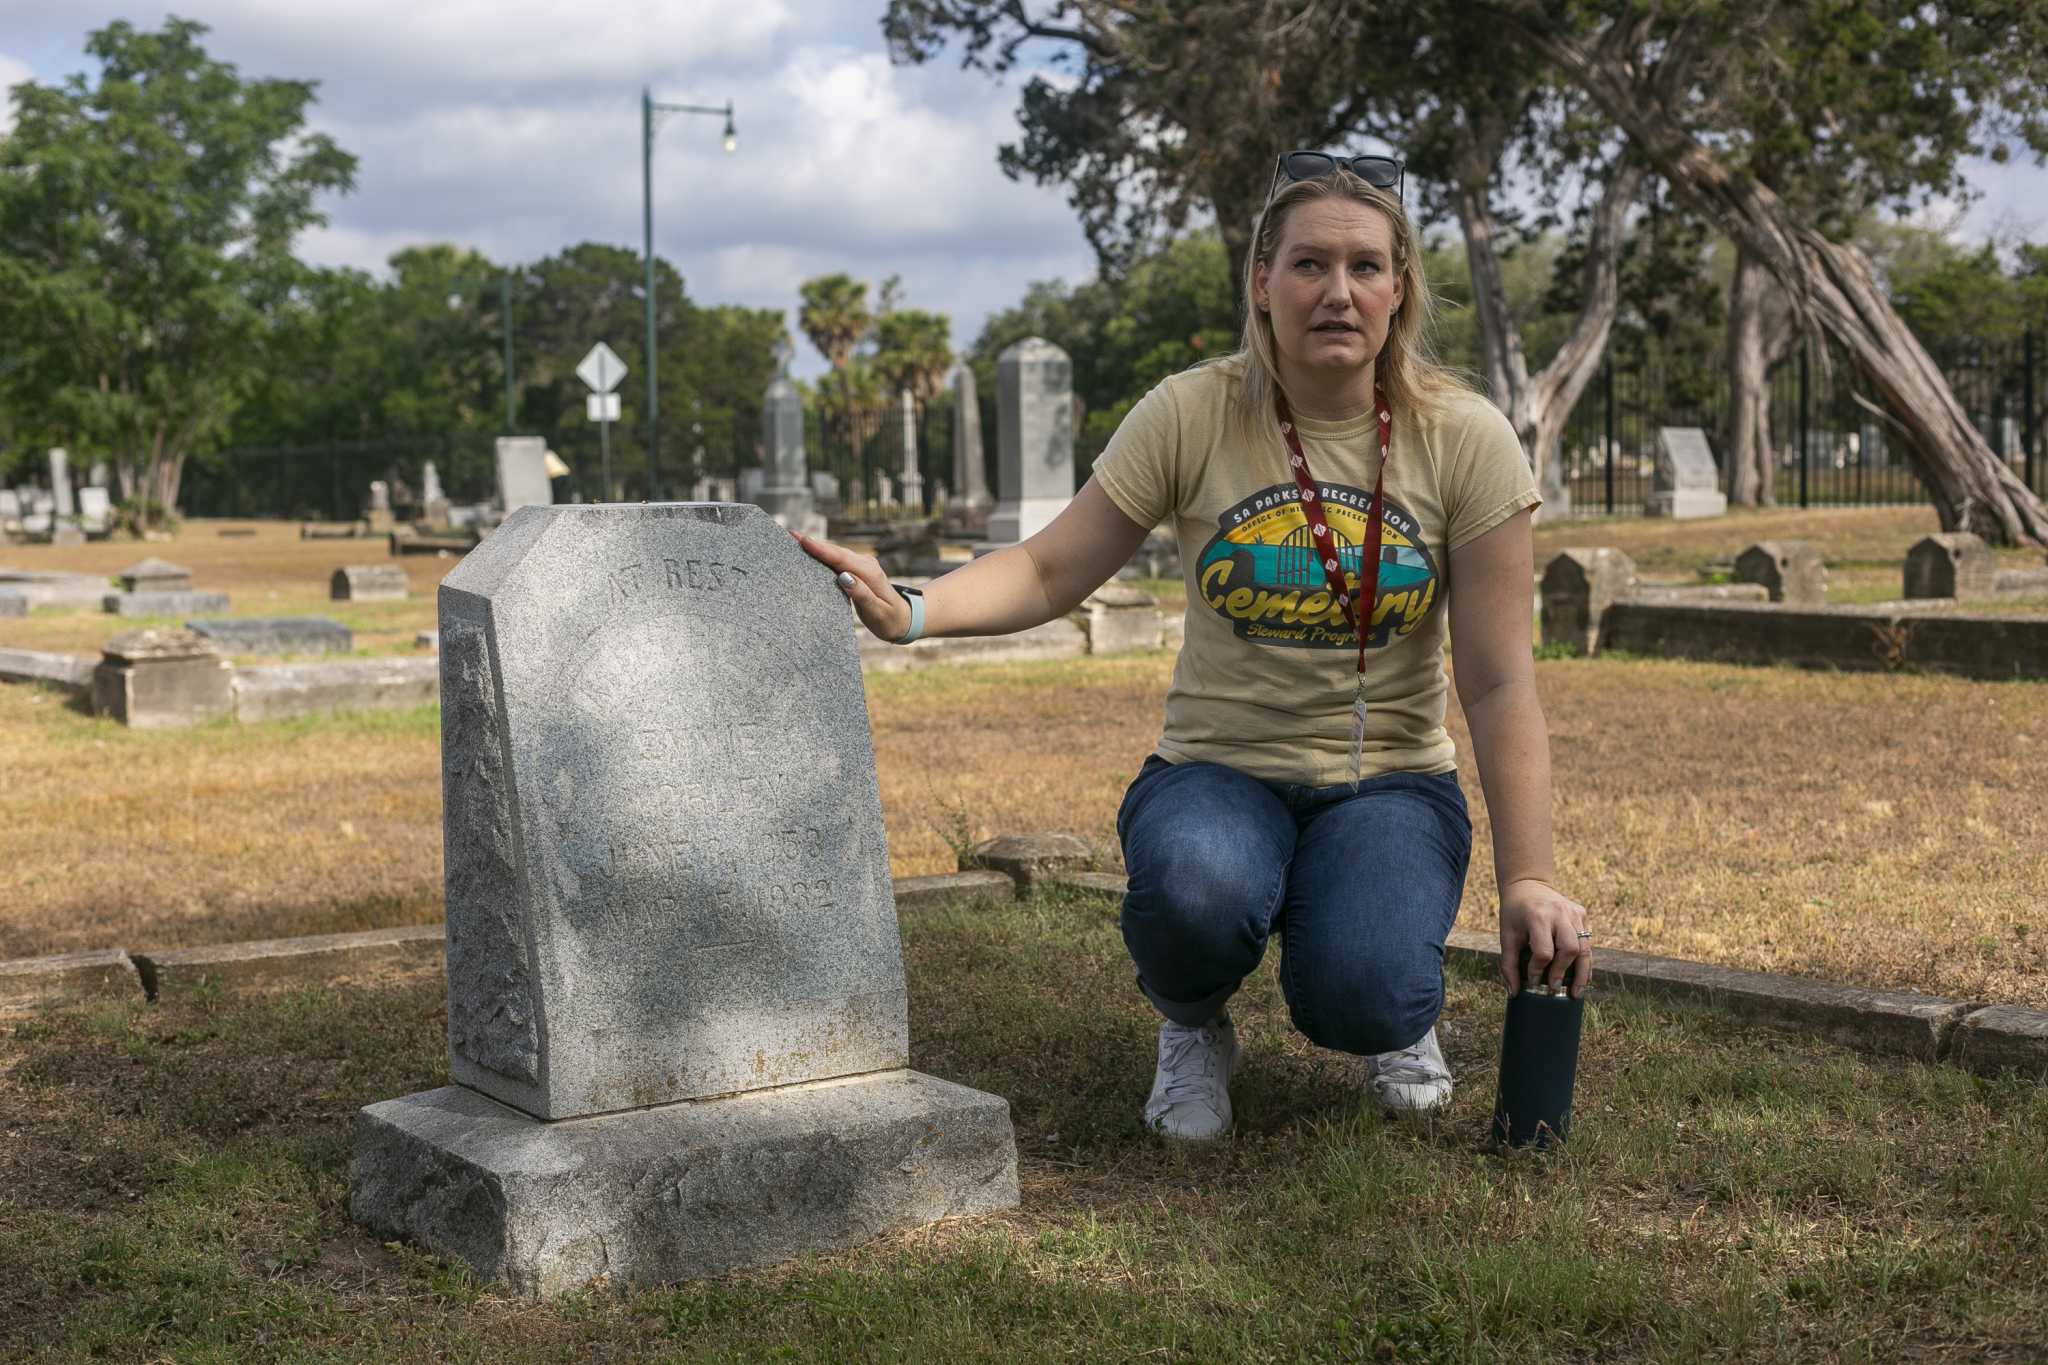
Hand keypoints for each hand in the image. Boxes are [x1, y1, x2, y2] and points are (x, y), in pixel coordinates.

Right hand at [791, 530, 912, 641]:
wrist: (904, 618)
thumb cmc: (889, 619)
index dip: (821, 549)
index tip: (803, 540)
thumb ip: (861, 594)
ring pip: (835, 553)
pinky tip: (808, 550)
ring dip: (815, 546)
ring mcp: (861, 564)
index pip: (841, 559)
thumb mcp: (877, 611)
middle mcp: (865, 564)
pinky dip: (822, 554)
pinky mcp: (856, 568)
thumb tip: (844, 577)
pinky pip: (837, 559)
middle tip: (790, 535)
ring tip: (793, 539)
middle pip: (835, 551)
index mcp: (869, 573)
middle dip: (812, 543)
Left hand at [1497, 878, 1592, 998]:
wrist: (1527, 885)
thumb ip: (1508, 964)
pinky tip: (1581, 977)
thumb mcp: (1506, 936)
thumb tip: (1514, 993)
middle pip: (1570, 949)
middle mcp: (1559, 913)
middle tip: (1554, 989)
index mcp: (1537, 916)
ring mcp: (1574, 912)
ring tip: (1576, 993)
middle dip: (1562, 972)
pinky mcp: (1581, 914)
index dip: (1538, 970)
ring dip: (1581, 973)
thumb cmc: (1514, 914)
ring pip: (1584, 948)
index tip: (1532, 982)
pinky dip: (1584, 961)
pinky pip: (1587, 942)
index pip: (1544, 951)